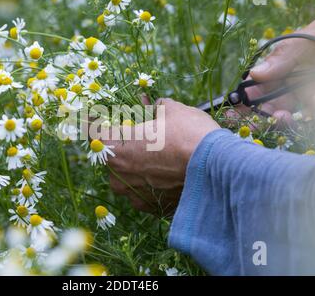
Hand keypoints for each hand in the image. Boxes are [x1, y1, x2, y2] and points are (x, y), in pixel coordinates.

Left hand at [105, 98, 219, 214]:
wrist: (218, 169)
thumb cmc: (189, 134)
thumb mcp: (171, 110)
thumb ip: (155, 108)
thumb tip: (152, 106)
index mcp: (115, 148)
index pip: (95, 132)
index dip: (101, 121)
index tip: (106, 116)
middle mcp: (118, 175)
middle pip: (113, 155)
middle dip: (126, 143)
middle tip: (143, 133)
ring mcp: (133, 195)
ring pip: (128, 175)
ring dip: (139, 164)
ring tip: (160, 153)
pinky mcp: (151, 208)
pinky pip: (144, 190)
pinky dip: (152, 181)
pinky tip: (168, 171)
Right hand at [247, 15, 314, 124]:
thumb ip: (286, 52)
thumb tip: (256, 73)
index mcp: (291, 67)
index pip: (263, 84)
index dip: (249, 95)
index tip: (238, 103)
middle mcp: (300, 86)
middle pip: (272, 106)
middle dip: (258, 115)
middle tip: (250, 120)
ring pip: (291, 118)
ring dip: (280, 120)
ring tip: (280, 115)